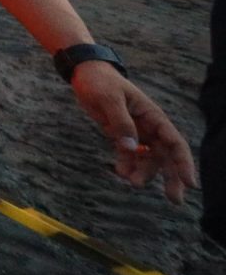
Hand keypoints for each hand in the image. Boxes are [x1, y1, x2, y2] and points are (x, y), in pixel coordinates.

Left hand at [70, 63, 197, 202]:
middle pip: (166, 156)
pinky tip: (120, 172)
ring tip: (132, 183)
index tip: (190, 183)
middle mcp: (149, 127)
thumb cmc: (100, 82)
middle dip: (172, 177)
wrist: (84, 74)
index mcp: (153, 116)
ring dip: (144, 173)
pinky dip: (127, 165)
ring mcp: (137, 132)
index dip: (184, 163)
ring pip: (148, 159)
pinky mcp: (122, 136)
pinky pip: (129, 155)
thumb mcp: (109, 98)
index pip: (174, 142)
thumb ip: (120, 122)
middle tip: (175, 200)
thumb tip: (131, 148)